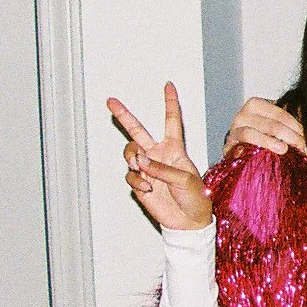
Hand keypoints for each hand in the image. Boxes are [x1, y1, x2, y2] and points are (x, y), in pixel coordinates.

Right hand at [107, 84, 211, 230]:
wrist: (188, 221)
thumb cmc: (195, 197)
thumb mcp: (185, 179)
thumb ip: (163, 168)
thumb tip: (140, 161)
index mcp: (174, 148)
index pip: (171, 121)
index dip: (170, 103)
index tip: (168, 85)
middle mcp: (158, 154)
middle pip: (138, 131)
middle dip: (124, 115)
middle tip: (110, 101)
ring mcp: (147, 168)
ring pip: (129, 153)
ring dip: (133, 159)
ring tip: (143, 169)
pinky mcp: (139, 182)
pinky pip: (131, 176)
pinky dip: (138, 181)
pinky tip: (149, 188)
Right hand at [224, 96, 303, 156]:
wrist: (237, 150)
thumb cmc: (261, 136)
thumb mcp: (274, 127)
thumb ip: (288, 127)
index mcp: (256, 105)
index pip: (281, 114)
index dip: (297, 127)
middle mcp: (243, 114)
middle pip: (271, 124)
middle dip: (290, 137)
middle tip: (303, 148)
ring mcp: (234, 129)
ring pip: (253, 133)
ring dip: (271, 142)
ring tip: (284, 150)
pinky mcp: (228, 145)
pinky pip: (241, 144)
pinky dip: (254, 148)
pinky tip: (266, 155)